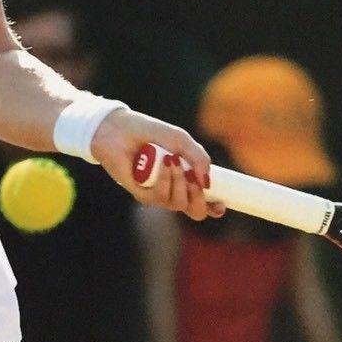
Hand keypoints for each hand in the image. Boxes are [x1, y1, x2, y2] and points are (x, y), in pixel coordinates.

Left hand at [89, 107, 226, 221]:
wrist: (121, 129)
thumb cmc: (151, 133)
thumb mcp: (181, 140)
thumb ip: (199, 158)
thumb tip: (207, 182)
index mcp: (187, 179)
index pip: (205, 202)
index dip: (215, 208)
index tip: (221, 203)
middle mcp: (174, 191)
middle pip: (195, 212)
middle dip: (200, 198)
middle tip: (194, 179)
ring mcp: (158, 194)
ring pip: (178, 204)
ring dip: (180, 183)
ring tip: (171, 161)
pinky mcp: (141, 195)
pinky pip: (160, 197)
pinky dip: (164, 180)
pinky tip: (162, 164)